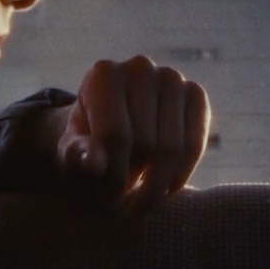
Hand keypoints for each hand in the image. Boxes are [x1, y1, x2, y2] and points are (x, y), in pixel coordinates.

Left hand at [54, 56, 209, 213]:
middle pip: (145, 143)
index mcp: (103, 74)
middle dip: (133, 180)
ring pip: (172, 147)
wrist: (111, 128)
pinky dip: (181, 175)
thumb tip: (94, 164)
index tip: (106, 199)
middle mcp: (140, 67)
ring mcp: (172, 77)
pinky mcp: (196, 94)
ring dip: (156, 184)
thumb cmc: (88, 141)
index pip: (114, 135)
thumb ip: (77, 155)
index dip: (112, 176)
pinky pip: (195, 143)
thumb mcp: (73, 150)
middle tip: (122, 202)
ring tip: (140, 199)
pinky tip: (165, 190)